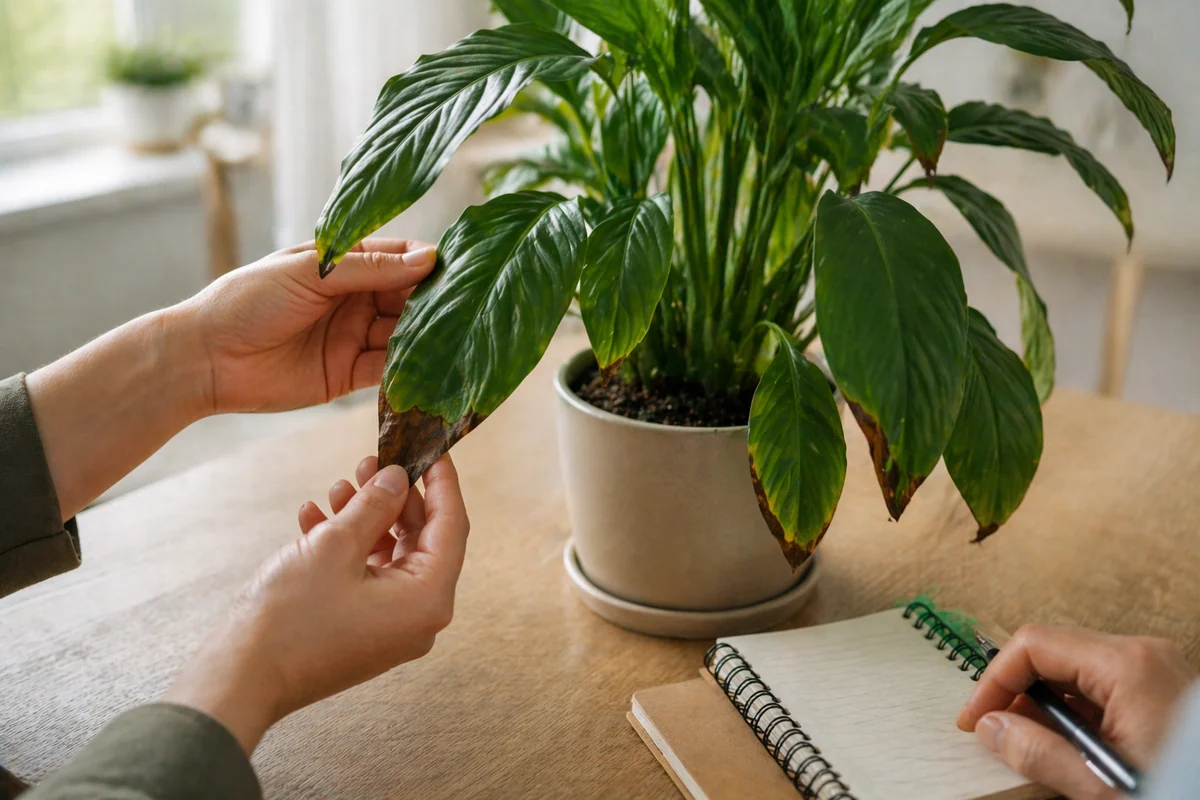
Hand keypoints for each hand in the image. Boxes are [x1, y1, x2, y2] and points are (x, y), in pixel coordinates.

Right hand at [162, 457, 468, 753]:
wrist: (241, 677)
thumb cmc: (290, 617)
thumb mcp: (336, 545)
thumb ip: (375, 505)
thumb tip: (398, 477)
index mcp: (427, 599)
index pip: (451, 525)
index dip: (442, 482)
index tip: (432, 449)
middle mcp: (419, 617)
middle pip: (423, 539)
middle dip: (394, 497)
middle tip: (368, 463)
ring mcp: (392, 626)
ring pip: (393, 554)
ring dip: (366, 518)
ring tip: (338, 487)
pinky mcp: (366, 629)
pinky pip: (370, 576)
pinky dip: (350, 546)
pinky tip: (316, 518)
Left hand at [186, 238, 436, 413]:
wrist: (205, 358)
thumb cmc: (248, 300)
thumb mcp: (310, 273)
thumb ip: (369, 269)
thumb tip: (428, 258)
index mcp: (342, 264)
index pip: (398, 258)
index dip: (428, 261)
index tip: (461, 267)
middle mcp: (353, 299)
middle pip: (407, 298)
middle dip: (436, 303)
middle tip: (470, 307)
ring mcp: (353, 337)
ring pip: (403, 335)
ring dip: (428, 337)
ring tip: (461, 338)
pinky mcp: (348, 374)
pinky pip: (388, 371)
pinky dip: (410, 371)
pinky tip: (433, 368)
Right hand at [958, 624, 1195, 798]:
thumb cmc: (1181, 793)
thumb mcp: (1100, 785)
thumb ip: (1037, 752)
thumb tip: (991, 728)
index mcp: (1127, 666)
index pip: (1034, 645)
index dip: (994, 681)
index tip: (976, 721)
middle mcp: (1144, 655)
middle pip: (1054, 651)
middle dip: (1019, 692)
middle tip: (998, 735)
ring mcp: (1158, 670)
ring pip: (1076, 669)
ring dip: (1046, 704)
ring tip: (1034, 748)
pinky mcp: (1165, 690)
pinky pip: (1103, 686)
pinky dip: (1077, 711)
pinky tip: (1071, 747)